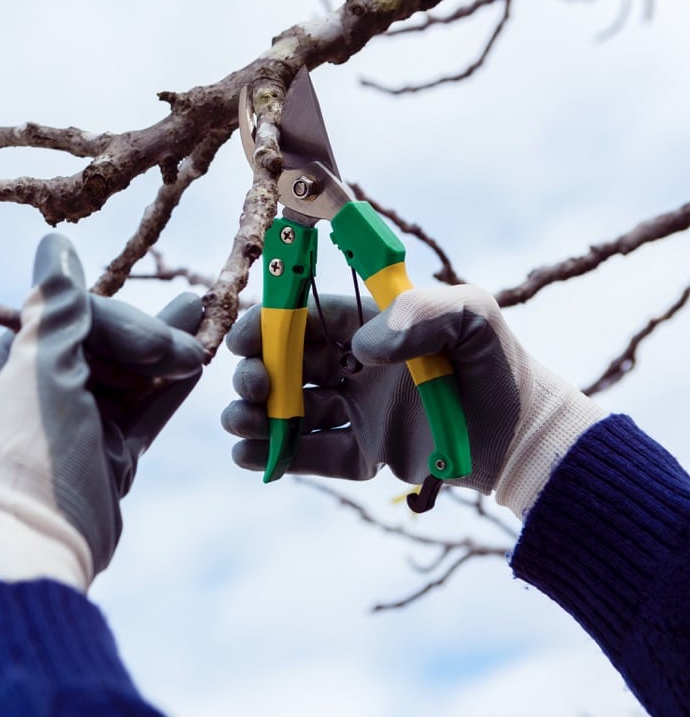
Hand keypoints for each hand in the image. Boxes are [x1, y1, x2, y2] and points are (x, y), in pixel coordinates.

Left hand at [0, 234, 204, 602]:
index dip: (121, 322)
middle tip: (190, 348)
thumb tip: (55, 243)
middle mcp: (42, 384)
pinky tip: (200, 363)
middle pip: (106, 341)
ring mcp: (79, 420)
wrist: (39, 543)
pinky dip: (170, 389)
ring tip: (208, 318)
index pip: (75, 315)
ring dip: (168, 351)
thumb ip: (57, 307)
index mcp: (11, 360)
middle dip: (151, 338)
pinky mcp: (109, 451)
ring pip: (132, 373)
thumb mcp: (42, 369)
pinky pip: (145, 409)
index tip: (157, 343)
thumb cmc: (30, 449)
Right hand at [221, 285, 604, 516]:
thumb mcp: (471, 316)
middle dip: (257, 374)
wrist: (527, 438)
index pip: (304, 319)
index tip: (243, 340)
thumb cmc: (498, 364)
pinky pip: (314, 455)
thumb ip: (419, 312)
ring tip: (241, 424)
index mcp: (370, 327)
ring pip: (291, 411)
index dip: (267, 326)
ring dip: (257, 416)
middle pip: (287, 365)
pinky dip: (279, 456)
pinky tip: (251, 456)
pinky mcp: (366, 455)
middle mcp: (356, 367)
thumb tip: (361, 348)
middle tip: (254, 387)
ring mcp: (358, 412)